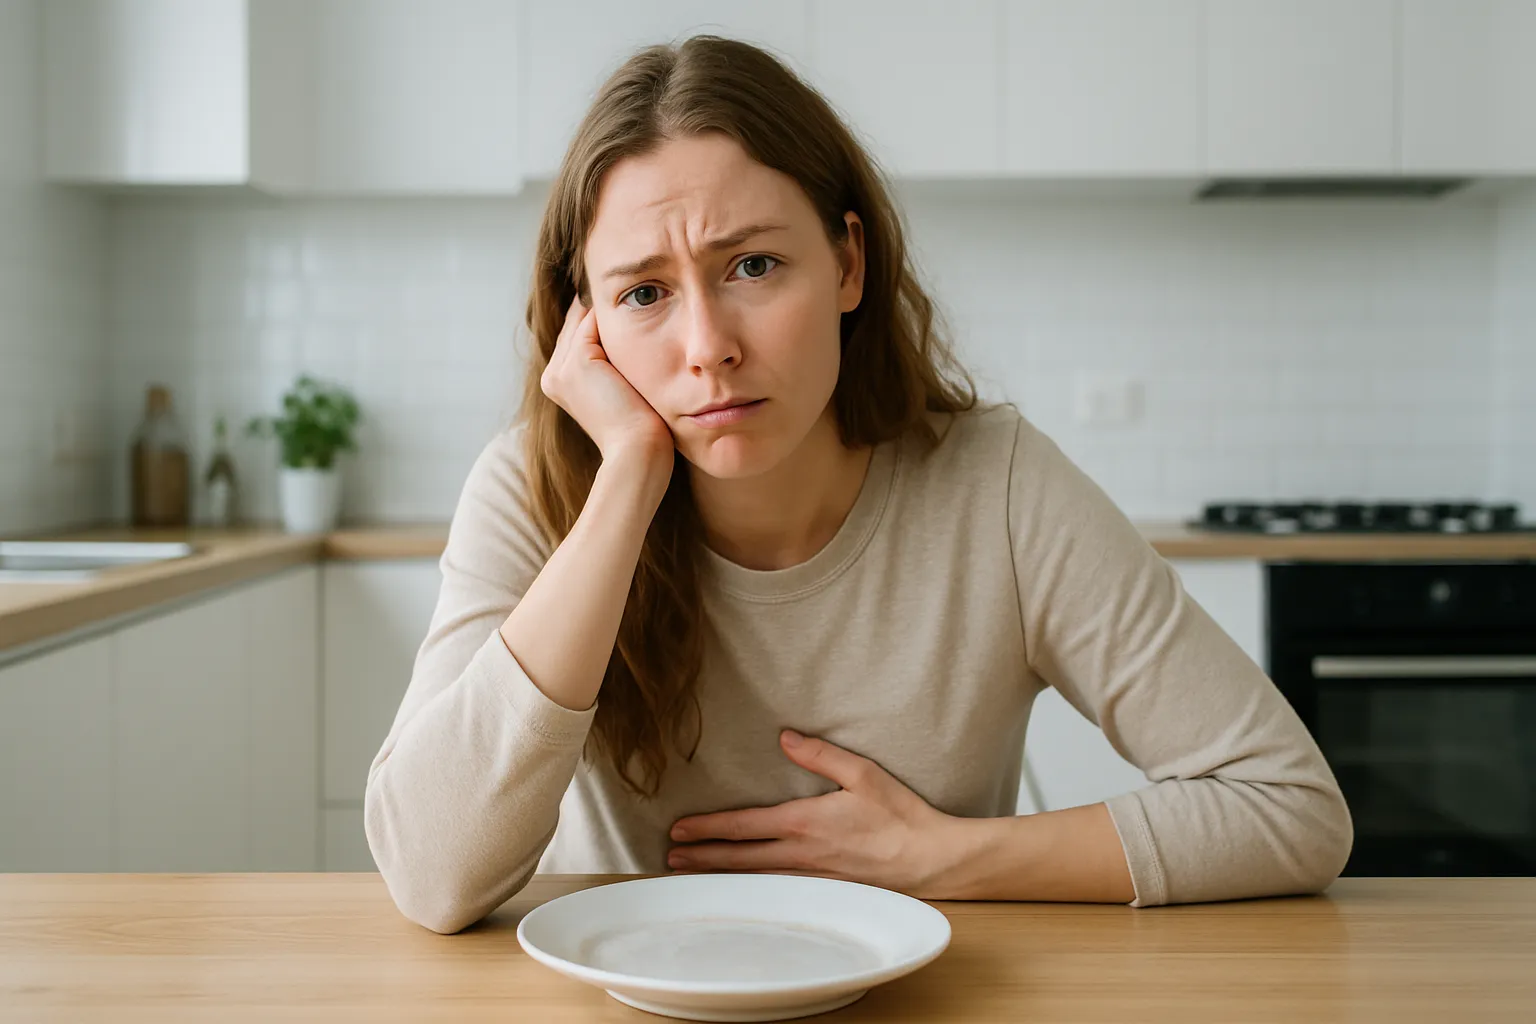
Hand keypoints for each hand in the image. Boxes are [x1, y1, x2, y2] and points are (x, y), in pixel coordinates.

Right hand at [540, 296, 672, 473]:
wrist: (637, 452)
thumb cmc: (640, 430)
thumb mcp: (622, 391)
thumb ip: (615, 363)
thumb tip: (630, 331)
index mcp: (559, 384)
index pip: (576, 335)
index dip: (600, 317)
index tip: (626, 298)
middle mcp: (554, 375)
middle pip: (576, 322)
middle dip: (600, 304)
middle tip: (628, 283)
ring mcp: (562, 368)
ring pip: (583, 318)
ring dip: (607, 302)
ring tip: (631, 286)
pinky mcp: (578, 362)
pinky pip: (592, 320)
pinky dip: (611, 311)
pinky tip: (633, 299)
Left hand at [667, 730, 959, 897]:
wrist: (929, 859)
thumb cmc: (899, 814)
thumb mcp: (862, 773)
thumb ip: (819, 754)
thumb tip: (785, 737)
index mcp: (805, 822)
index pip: (744, 826)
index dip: (708, 828)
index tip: (680, 829)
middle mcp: (802, 854)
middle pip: (739, 859)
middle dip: (702, 857)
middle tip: (670, 857)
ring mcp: (812, 878)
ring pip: (754, 879)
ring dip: (721, 876)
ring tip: (693, 874)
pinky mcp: (825, 891)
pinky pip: (777, 891)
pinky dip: (751, 890)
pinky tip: (741, 891)